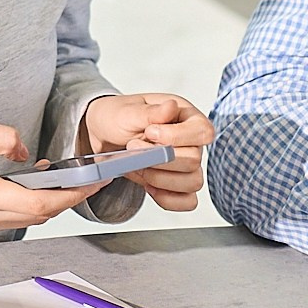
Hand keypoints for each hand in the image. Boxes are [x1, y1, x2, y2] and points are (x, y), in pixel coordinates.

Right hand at [0, 116, 101, 235]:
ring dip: (50, 200)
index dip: (72, 194)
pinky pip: (11, 216)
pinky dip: (30, 202)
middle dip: (70, 196)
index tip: (94, 180)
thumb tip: (24, 151)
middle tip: (92, 175)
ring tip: (68, 175)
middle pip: (41, 215)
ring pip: (28, 218)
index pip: (40, 205)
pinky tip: (35, 181)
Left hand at [79, 93, 213, 211]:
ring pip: (193, 182)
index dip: (177, 137)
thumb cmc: (119, 118)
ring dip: (160, 179)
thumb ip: (150, 112)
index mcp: (186, 116)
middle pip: (195, 160)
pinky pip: (188, 201)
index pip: (203, 131)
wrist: (103, 136)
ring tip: (138, 166)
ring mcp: (187, 165)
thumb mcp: (127, 111)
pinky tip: (149, 186)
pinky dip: (168, 198)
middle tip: (133, 148)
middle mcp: (191, 141)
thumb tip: (171, 107)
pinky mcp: (178, 185)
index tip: (149, 133)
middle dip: (159, 160)